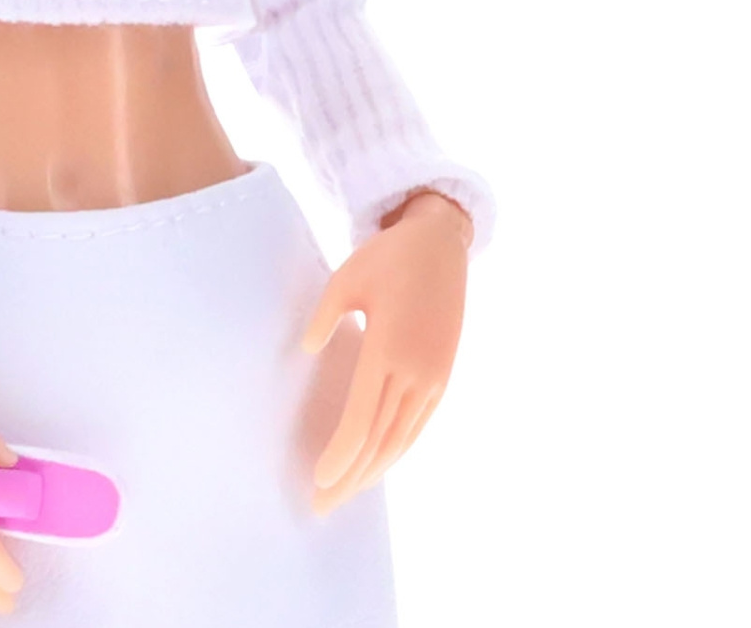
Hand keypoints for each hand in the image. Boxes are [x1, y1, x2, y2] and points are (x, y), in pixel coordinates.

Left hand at [301, 190, 470, 515]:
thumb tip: (308, 350)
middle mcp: (417, 372)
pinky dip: (396, 450)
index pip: (362, 419)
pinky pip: (417, 425)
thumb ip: (325, 318)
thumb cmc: (386, 257)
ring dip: (373, 470)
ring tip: (345, 494)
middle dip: (351, 477)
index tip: (318, 479)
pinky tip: (376, 463)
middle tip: (321, 507)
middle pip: (381, 441)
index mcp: (389, 349)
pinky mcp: (443, 376)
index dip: (341, 454)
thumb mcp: (345, 279)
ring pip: (402, 439)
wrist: (441, 244)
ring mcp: (434, 377)